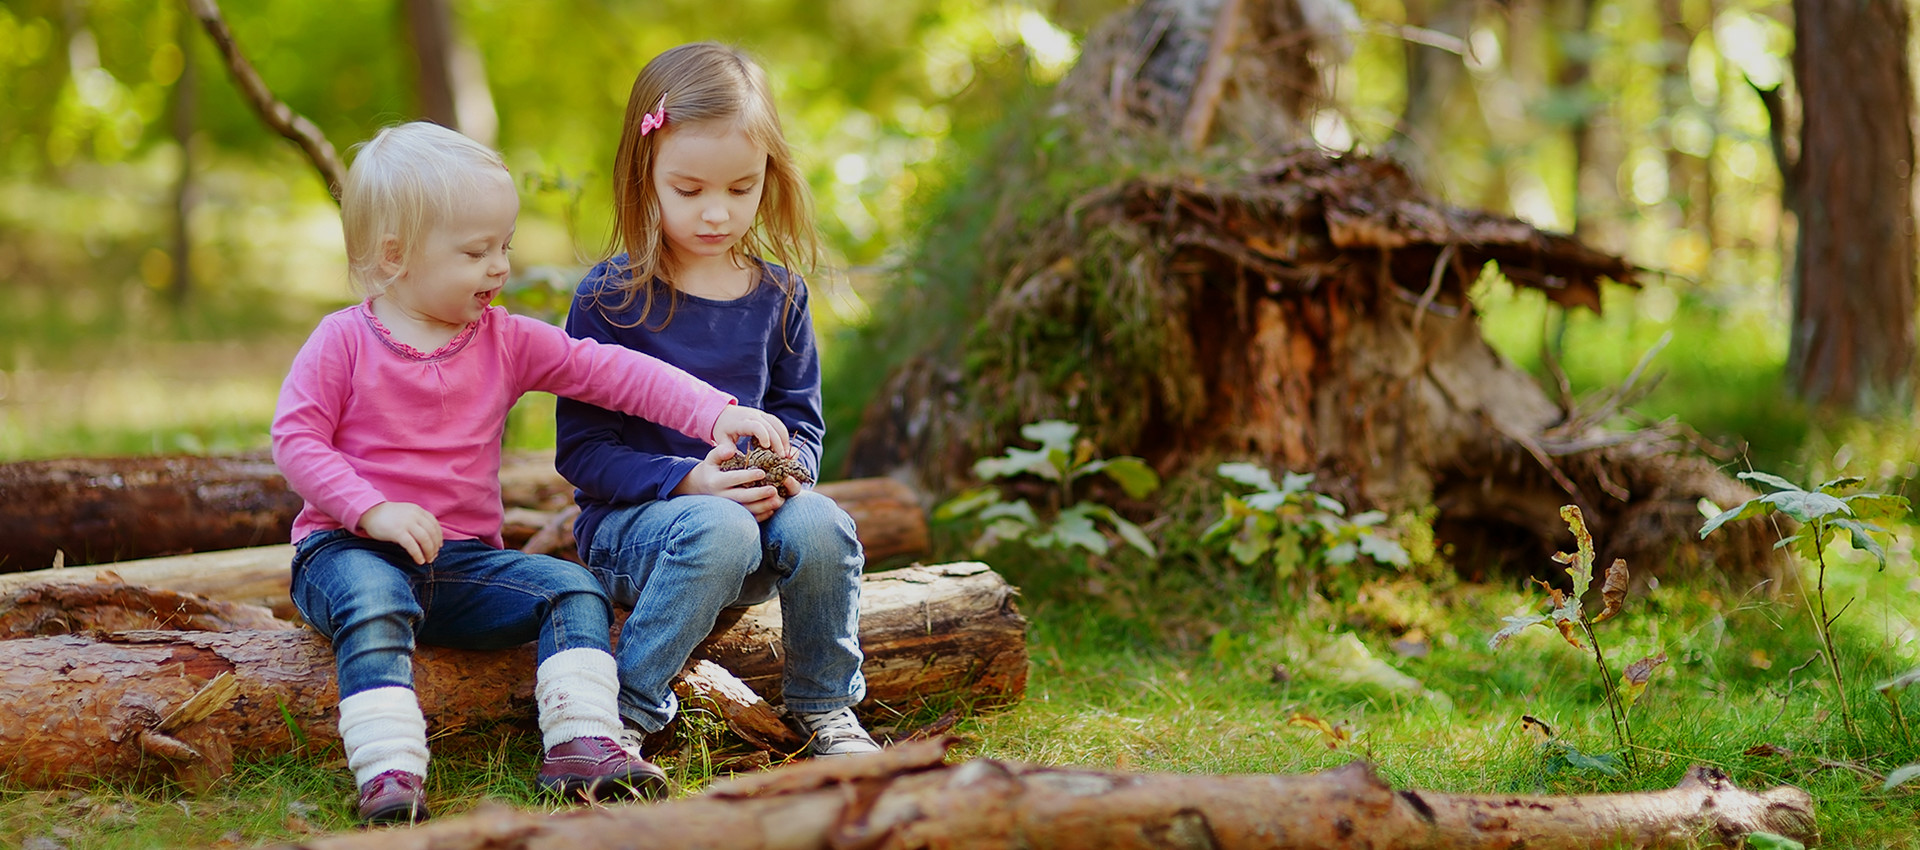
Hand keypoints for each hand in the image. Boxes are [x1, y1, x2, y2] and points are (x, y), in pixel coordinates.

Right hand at [358, 501, 443, 563]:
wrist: (369, 511)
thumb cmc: (388, 516)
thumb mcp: (406, 513)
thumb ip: (417, 521)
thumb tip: (428, 538)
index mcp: (418, 510)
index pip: (434, 524)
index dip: (439, 537)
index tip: (439, 546)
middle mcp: (414, 516)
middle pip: (431, 533)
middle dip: (434, 547)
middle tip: (433, 556)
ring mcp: (406, 523)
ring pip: (425, 540)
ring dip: (429, 552)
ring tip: (428, 560)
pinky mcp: (397, 532)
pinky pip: (412, 545)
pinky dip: (418, 554)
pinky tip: (419, 560)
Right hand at [671, 444, 786, 520]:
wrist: (700, 488)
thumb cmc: (711, 470)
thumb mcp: (710, 459)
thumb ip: (719, 452)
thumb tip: (730, 450)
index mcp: (716, 481)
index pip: (733, 479)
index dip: (747, 476)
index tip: (762, 472)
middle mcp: (721, 496)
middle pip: (741, 497)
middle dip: (758, 494)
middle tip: (774, 490)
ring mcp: (727, 508)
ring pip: (746, 510)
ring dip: (763, 507)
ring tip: (778, 501)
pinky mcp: (732, 515)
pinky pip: (747, 518)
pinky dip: (760, 516)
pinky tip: (772, 510)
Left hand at [710, 405, 789, 456]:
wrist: (723, 413)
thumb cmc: (722, 429)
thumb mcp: (721, 439)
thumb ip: (725, 447)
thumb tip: (730, 454)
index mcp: (742, 422)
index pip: (757, 426)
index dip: (764, 435)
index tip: (768, 448)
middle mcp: (754, 416)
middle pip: (771, 426)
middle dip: (779, 442)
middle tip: (783, 457)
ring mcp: (762, 415)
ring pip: (778, 424)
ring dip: (784, 439)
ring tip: (787, 454)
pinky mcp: (766, 417)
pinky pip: (779, 424)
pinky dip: (784, 436)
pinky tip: (785, 448)